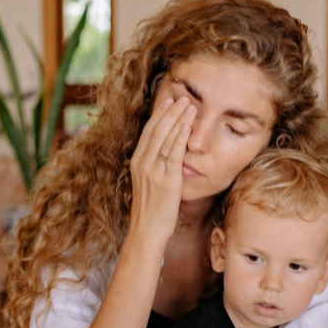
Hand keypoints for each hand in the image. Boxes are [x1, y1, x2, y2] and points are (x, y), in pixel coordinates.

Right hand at [128, 96, 196, 243]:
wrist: (147, 229)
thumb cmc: (151, 209)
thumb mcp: (147, 183)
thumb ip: (154, 166)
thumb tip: (165, 154)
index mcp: (137, 162)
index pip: (148, 132)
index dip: (159, 115)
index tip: (168, 101)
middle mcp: (143, 163)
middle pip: (157, 130)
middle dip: (171, 112)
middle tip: (183, 98)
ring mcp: (154, 171)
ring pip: (166, 138)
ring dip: (179, 119)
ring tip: (190, 106)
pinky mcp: (166, 180)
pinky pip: (174, 154)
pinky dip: (180, 137)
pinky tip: (187, 126)